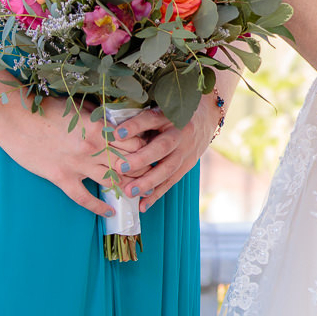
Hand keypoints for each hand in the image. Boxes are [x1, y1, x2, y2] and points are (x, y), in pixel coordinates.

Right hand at [0, 96, 144, 215]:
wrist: (16, 119)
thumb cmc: (46, 108)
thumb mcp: (79, 107)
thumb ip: (100, 115)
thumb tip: (117, 119)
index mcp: (99, 128)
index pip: (134, 142)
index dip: (147, 147)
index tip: (153, 151)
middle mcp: (93, 148)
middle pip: (128, 163)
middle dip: (144, 169)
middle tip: (154, 175)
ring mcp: (77, 165)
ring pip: (111, 181)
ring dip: (127, 188)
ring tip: (140, 193)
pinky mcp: (61, 177)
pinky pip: (83, 197)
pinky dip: (97, 206)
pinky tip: (109, 211)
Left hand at [127, 94, 224, 213]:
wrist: (206, 117)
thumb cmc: (172, 114)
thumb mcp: (159, 109)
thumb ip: (140, 119)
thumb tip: (110, 131)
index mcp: (170, 115)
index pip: (151, 119)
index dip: (134, 126)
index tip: (116, 134)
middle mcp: (180, 133)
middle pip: (162, 147)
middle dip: (141, 159)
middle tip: (120, 167)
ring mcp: (186, 150)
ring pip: (168, 168)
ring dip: (148, 181)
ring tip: (129, 191)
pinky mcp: (188, 165)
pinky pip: (172, 181)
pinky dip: (157, 194)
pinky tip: (143, 205)